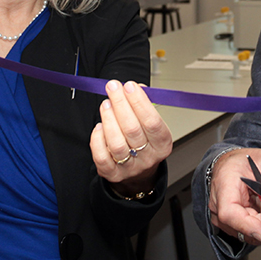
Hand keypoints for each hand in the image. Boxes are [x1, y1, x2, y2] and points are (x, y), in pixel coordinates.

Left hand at [90, 80, 172, 196]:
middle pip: (133, 130)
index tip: (129, 86)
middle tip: (113, 87)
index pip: (152, 121)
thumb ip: (144, 105)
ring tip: (106, 104)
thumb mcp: (151, 124)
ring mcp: (130, 167)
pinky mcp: (113, 174)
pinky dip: (98, 139)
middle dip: (121, 104)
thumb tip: (135, 88)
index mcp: (162, 143)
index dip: (140, 102)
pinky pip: (102, 156)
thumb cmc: (145, 141)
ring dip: (109, 119)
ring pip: (117, 143)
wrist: (138, 171)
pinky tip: (99, 126)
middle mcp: (148, 157)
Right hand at [209, 148, 260, 245]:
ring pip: (253, 236)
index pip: (230, 213)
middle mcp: (221, 209)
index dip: (248, 226)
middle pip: (245, 229)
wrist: (230, 167)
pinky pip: (256, 233)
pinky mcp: (238, 228)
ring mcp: (228, 221)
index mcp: (224, 188)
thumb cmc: (243, 163)